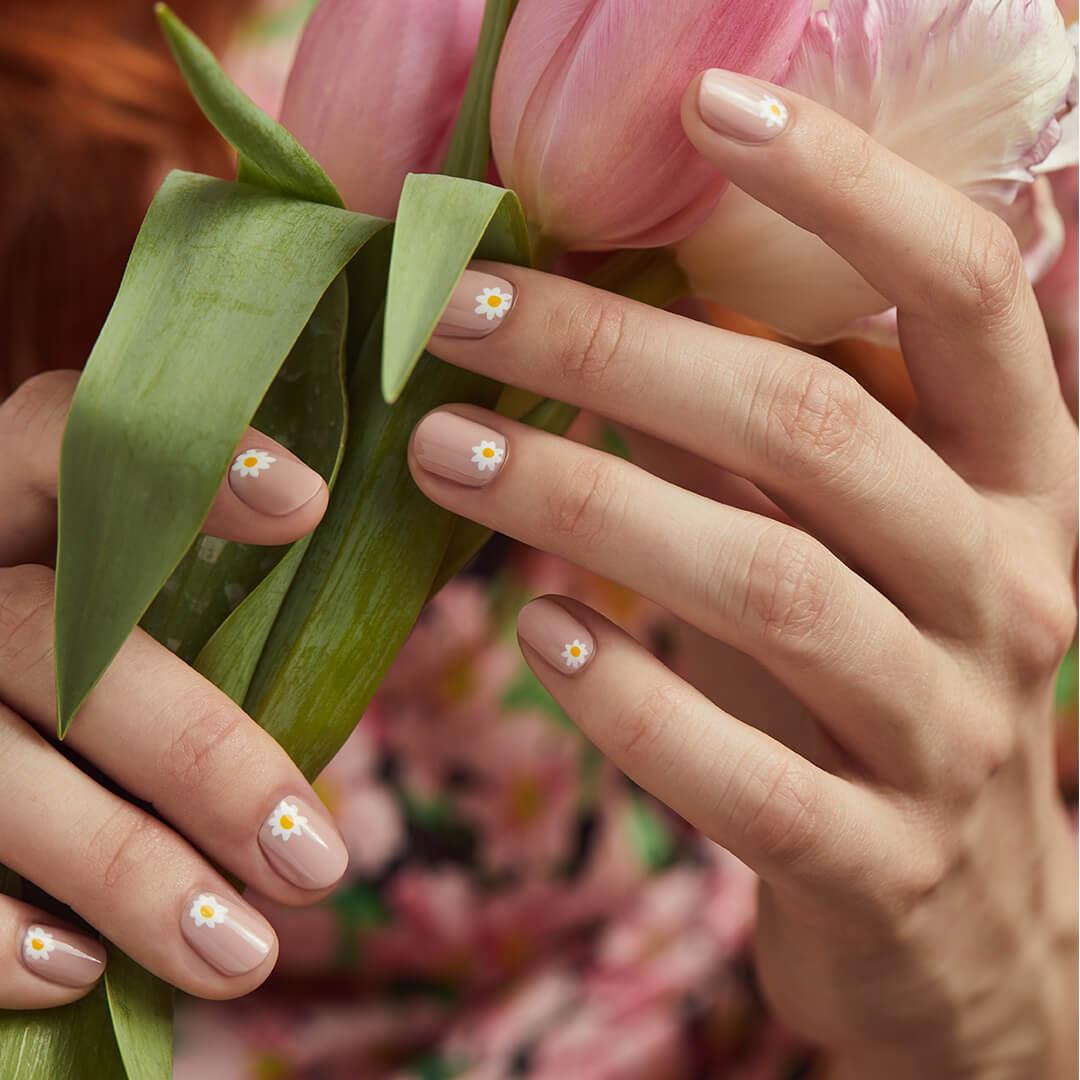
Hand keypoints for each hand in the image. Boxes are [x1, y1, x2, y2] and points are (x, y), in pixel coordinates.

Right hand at [0, 370, 347, 1006]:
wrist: (2, 724)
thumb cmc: (99, 671)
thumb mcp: (148, 609)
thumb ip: (220, 601)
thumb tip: (379, 609)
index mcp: (18, 512)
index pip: (65, 433)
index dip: (179, 460)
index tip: (308, 504)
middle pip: (46, 634)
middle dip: (195, 751)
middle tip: (313, 857)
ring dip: (126, 871)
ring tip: (246, 953)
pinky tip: (82, 969)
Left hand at [409, 72, 1078, 1076]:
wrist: (952, 916)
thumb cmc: (872, 685)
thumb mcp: (847, 539)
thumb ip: (767, 425)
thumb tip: (615, 294)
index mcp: (1017, 478)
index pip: (962, 290)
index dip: (848, 185)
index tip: (705, 103)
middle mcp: (1010, 585)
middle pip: (813, 429)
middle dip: (622, 353)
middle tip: (465, 314)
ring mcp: (954, 732)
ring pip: (768, 590)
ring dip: (587, 504)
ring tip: (448, 455)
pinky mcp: (882, 858)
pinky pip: (745, 776)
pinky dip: (627, 700)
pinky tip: (536, 637)